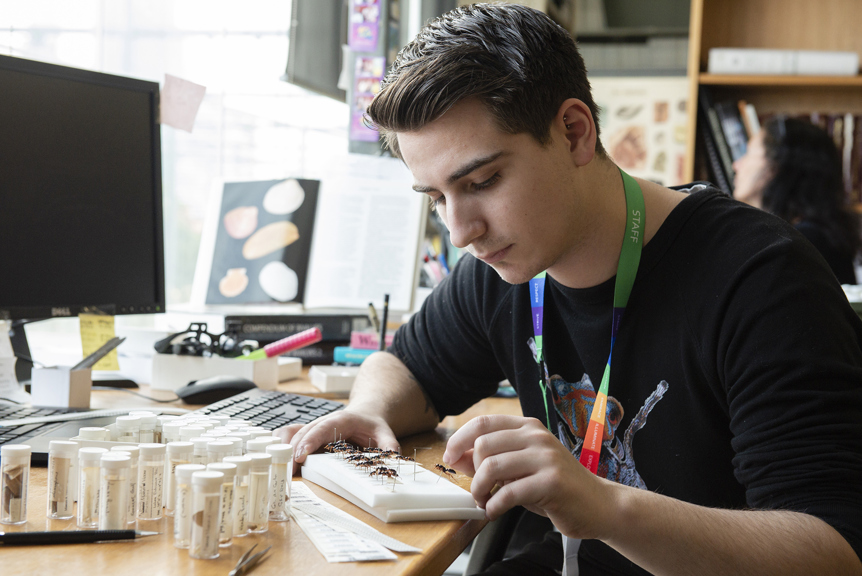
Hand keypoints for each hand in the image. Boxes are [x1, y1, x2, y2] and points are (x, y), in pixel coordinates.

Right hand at [274, 408, 399, 474]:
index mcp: (341, 420)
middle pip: (304, 432)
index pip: (323, 428)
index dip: (311, 441)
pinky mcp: (309, 435)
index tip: (301, 455)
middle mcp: (324, 422)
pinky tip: (275, 458)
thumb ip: (389, 445)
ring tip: (279, 468)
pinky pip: (291, 436)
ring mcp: (314, 428)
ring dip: (285, 449)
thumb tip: (392, 458)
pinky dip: (281, 445)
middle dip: (294, 450)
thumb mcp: (385, 433)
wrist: (365, 415)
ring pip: (294, 434)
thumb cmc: (372, 426)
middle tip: (288, 470)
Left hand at [443, 414, 618, 540]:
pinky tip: (495, 512)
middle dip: (472, 472)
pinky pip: (509, 492)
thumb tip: (455, 456)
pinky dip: (494, 506)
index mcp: (528, 427)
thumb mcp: (520, 467)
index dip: (459, 439)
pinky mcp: (552, 482)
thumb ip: (490, 460)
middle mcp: (537, 437)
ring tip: (485, 502)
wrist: (598, 504)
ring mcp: (546, 458)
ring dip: (479, 491)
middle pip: (483, 445)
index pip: (483, 422)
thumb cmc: (554, 486)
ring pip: (492, 467)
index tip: (448, 457)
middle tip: (478, 490)